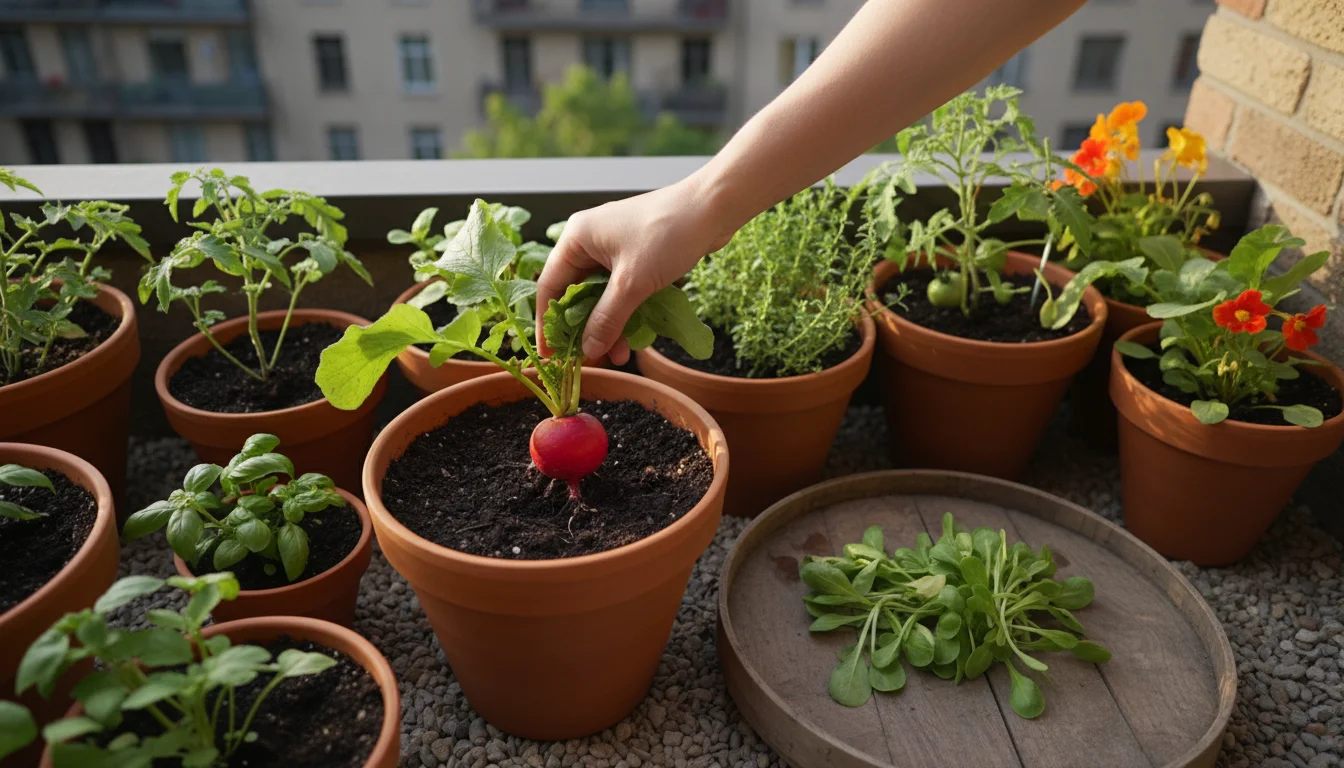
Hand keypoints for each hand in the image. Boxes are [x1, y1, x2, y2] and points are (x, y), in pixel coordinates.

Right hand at [537, 175, 734, 364]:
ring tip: (620, 354)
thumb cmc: (667, 235)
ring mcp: (614, 247)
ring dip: (609, 324)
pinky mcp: (636, 255)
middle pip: (576, 293)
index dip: (548, 323)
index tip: (551, 355)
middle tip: (589, 359)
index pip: (550, 286)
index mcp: (577, 237)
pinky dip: (626, 312)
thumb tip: (588, 349)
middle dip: (585, 328)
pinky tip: (635, 335)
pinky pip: (622, 290)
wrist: (713, 209)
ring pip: (601, 295)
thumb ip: (607, 318)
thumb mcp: (632, 284)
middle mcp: (590, 241)